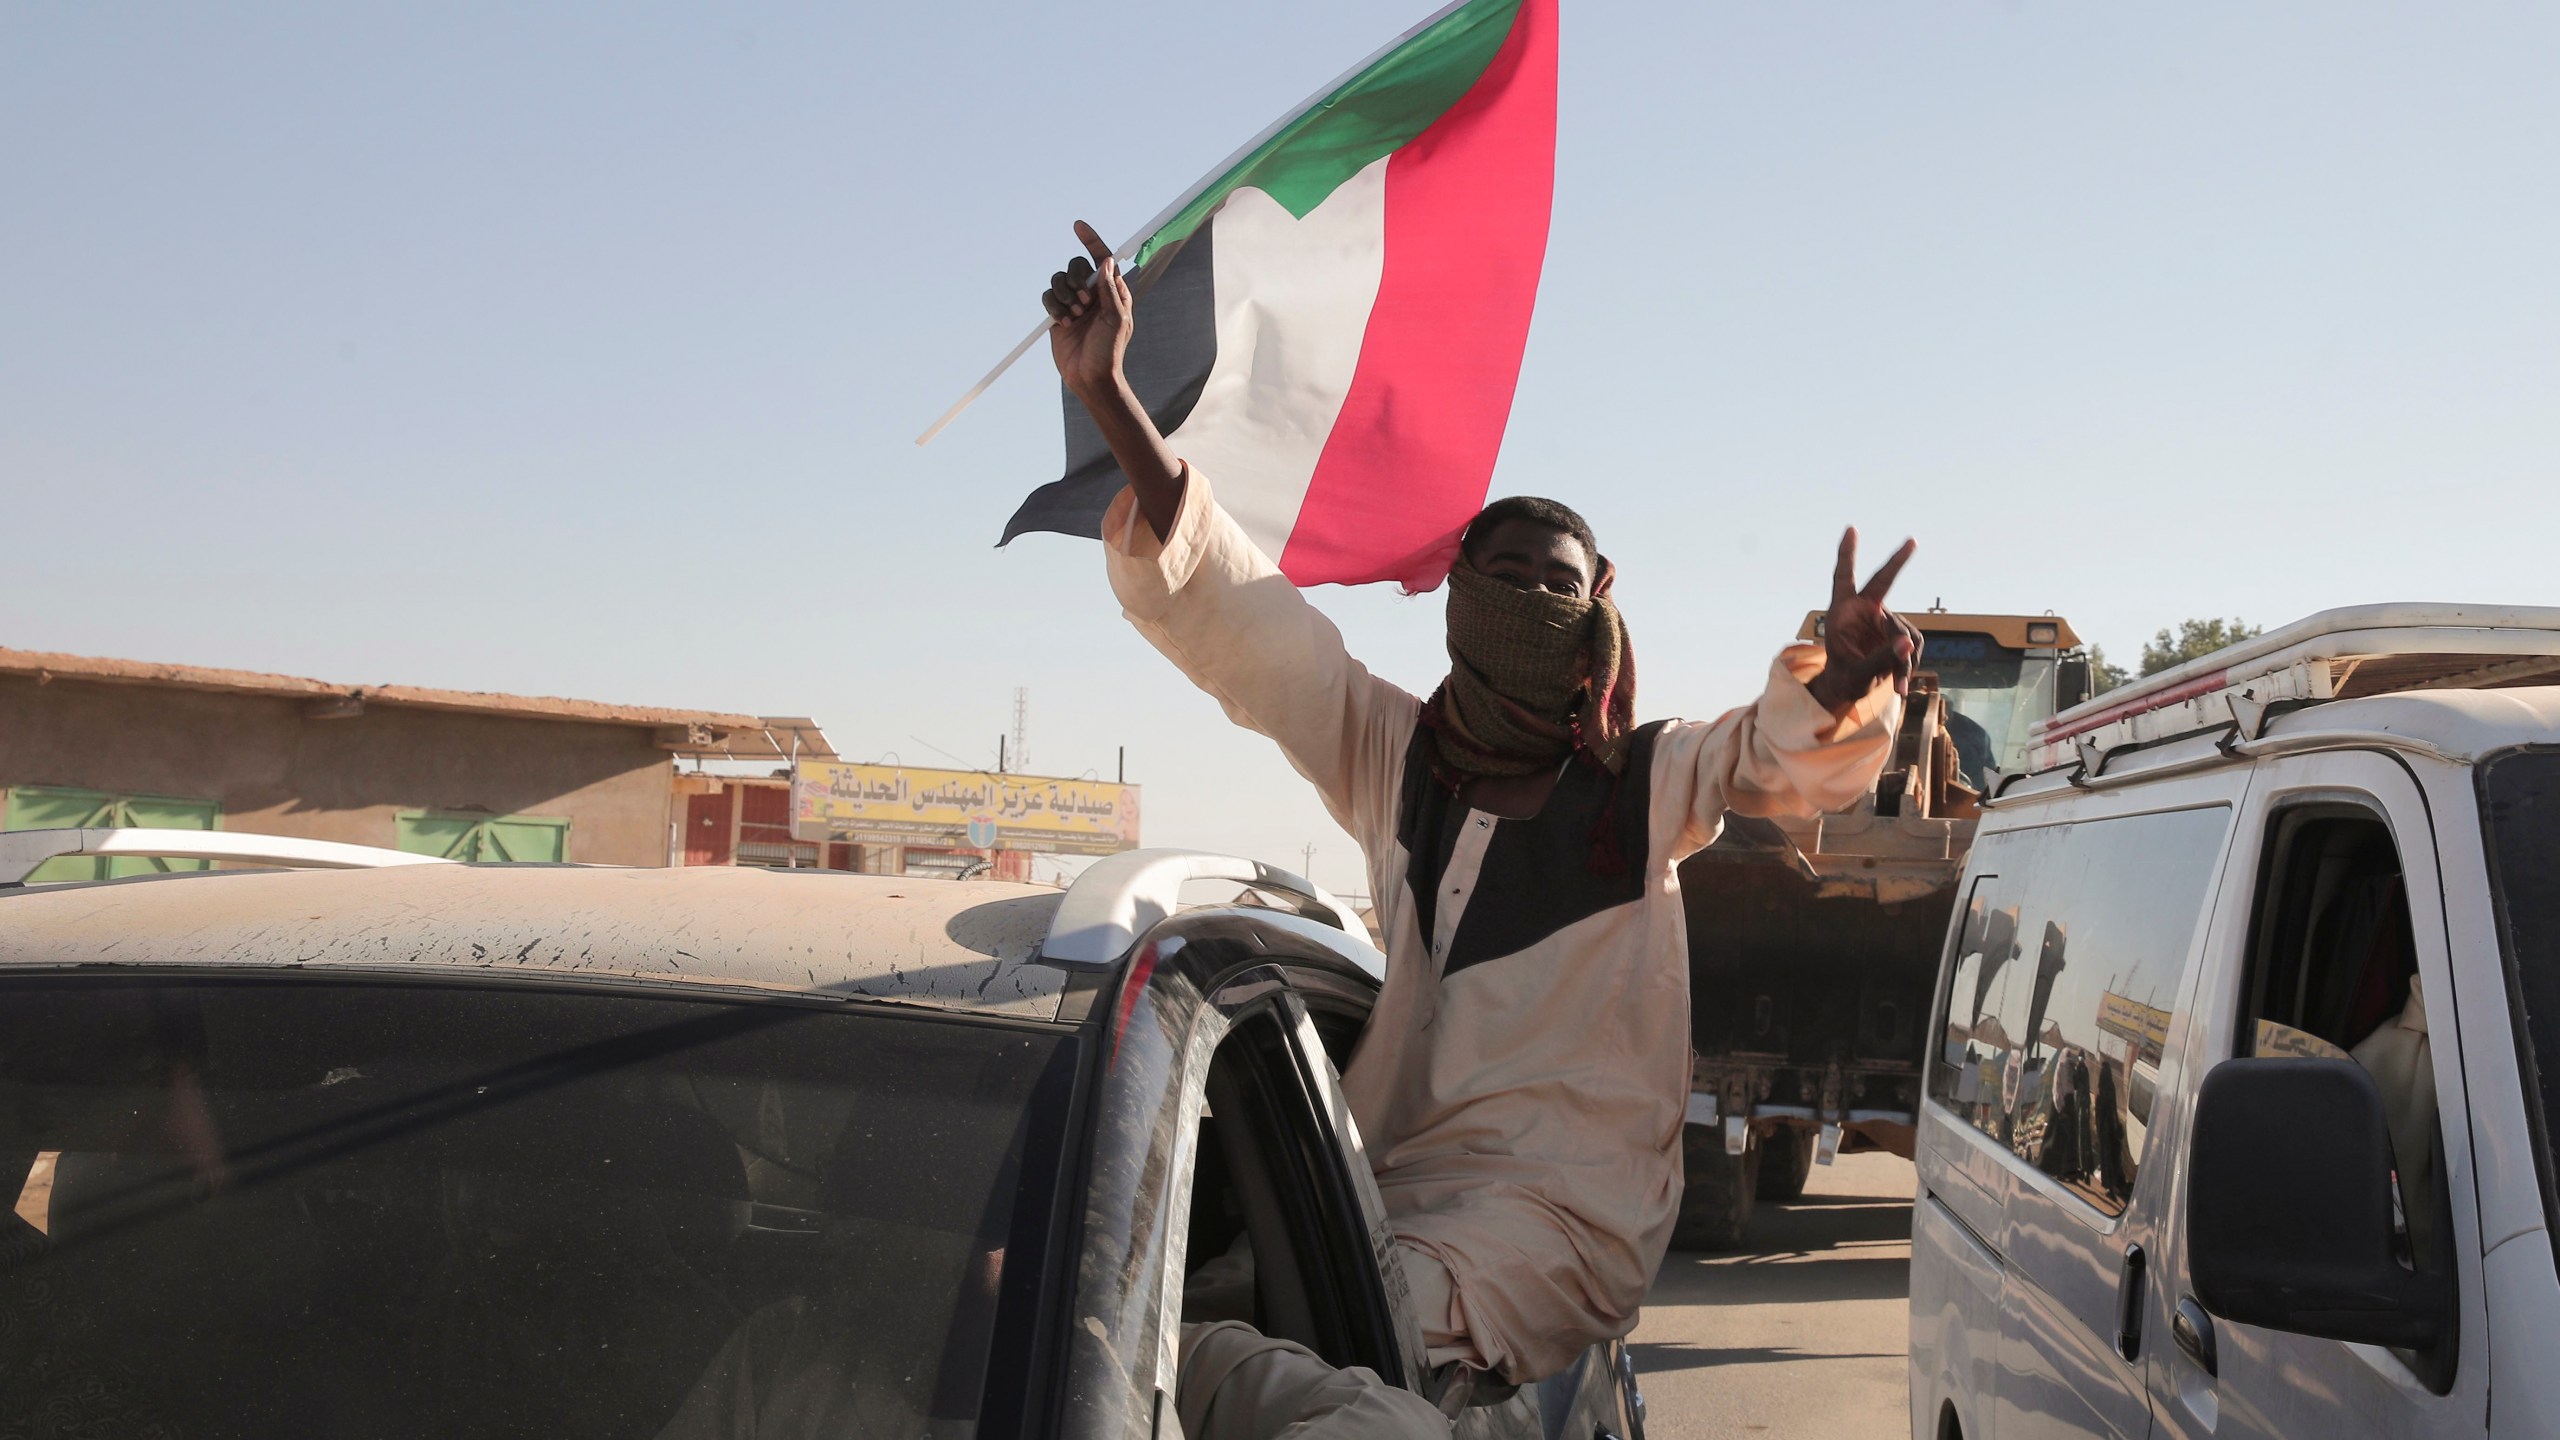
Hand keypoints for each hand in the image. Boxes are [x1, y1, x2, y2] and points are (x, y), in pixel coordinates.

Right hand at [1043, 220, 1132, 401]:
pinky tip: (1063, 324)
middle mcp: (1092, 294)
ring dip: (1064, 296)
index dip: (1091, 240)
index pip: (1102, 258)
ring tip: (1073, 317)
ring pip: (1059, 280)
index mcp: (1111, 291)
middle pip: (1076, 266)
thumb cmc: (1109, 351)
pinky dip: (1053, 307)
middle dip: (1076, 282)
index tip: (1078, 226)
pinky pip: (1048, 296)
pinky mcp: (1057, 314)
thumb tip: (1106, 261)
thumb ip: (1109, 290)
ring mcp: (1074, 303)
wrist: (1090, 377)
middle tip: (1084, 304)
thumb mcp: (1116, 319)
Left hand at [1805, 527, 1920, 714]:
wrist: (1850, 688)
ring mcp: (1883, 619)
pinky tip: (1901, 684)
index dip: (1847, 554)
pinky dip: (1909, 665)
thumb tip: (1907, 644)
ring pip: (1905, 632)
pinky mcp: (1898, 632)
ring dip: (1905, 660)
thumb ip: (1881, 659)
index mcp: (1842, 612)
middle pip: (1883, 582)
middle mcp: (1864, 609)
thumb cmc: (1844, 677)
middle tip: (1911, 541)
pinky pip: (1912, 645)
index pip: (1843, 578)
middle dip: (1897, 561)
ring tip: (1898, 684)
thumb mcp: (1857, 673)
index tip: (1851, 529)